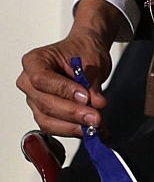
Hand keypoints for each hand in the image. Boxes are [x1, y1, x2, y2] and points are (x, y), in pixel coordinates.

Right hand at [16, 0, 121, 135]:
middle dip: (73, 113)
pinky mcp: (44, 113)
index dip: (64, 91)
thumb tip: (96, 104)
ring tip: (96, 125)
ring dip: (74, 126)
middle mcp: (29, 81)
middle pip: (46, 104)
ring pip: (49, 120)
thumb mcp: (92, 62)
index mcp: (35, 61)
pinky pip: (55, 127)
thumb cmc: (83, 51)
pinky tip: (92, 130)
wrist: (85, 53)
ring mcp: (35, 99)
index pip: (42, 79)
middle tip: (96, 117)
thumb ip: (92, 84)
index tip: (86, 97)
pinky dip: (75, 129)